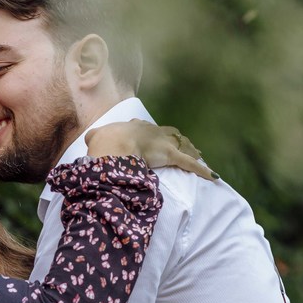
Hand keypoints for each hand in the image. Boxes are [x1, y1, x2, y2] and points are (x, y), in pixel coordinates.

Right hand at [85, 120, 218, 180]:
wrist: (113, 143)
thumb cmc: (105, 141)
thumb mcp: (96, 136)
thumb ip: (95, 137)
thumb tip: (89, 138)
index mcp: (135, 127)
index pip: (147, 128)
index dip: (153, 132)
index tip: (155, 136)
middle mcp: (152, 131)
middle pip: (170, 133)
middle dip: (177, 139)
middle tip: (184, 144)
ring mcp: (163, 142)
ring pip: (183, 145)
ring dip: (192, 150)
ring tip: (201, 155)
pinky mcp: (172, 155)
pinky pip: (190, 163)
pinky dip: (202, 170)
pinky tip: (213, 176)